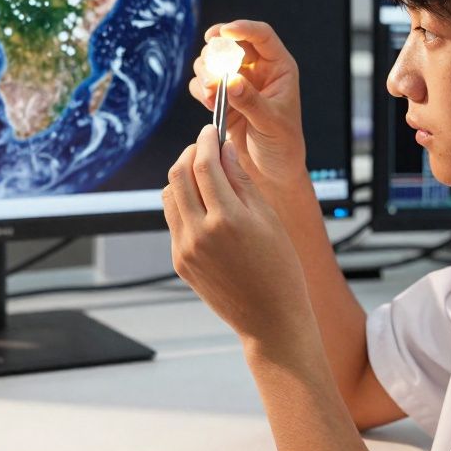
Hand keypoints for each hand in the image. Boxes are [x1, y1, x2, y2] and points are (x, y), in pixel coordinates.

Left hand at [163, 124, 312, 344]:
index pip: (203, 163)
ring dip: (182, 177)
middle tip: (204, 147)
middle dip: (189, 153)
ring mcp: (185, 249)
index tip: (211, 131)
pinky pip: (173, 220)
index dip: (205, 141)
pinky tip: (203, 203)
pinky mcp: (180, 261)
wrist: (270, 319)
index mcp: (227, 219)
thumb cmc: (280, 270)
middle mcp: (200, 233)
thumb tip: (225, 151)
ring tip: (204, 174)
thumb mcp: (268, 219)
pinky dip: (183, 202)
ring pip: (169, 196)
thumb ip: (242, 182)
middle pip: (178, 175)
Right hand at [190, 20, 305, 192]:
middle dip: (215, 55)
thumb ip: (251, 101)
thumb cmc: (282, 145)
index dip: (241, 29)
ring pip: (212, 62)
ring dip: (205, 73)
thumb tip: (231, 80)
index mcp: (278, 68)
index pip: (260, 35)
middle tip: (210, 74)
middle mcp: (257, 71)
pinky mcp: (221, 98)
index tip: (222, 33)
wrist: (271, 172)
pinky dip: (200, 90)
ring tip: (210, 94)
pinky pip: (202, 83)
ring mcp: (237, 83)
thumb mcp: (271, 123)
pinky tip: (210, 105)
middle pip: (230, 45)